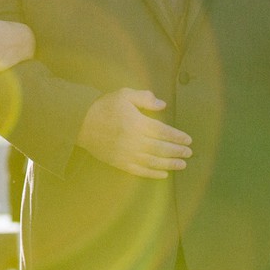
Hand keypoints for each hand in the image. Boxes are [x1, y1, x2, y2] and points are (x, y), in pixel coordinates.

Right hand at [76, 88, 192, 178]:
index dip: (177, 137)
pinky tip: (163, 174)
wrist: (80, 123)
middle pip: (161, 148)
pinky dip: (153, 173)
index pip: (163, 132)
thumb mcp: (124, 94)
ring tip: (182, 165)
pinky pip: (140, 171)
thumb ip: (144, 98)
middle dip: (177, 151)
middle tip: (189, 153)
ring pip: (153, 162)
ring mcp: (127, 154)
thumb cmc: (104, 107)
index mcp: (138, 123)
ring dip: (169, 164)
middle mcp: (135, 141)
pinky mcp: (120, 163)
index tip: (188, 140)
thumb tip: (163, 105)